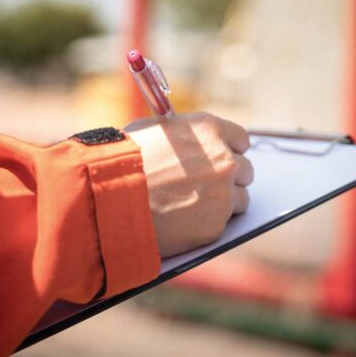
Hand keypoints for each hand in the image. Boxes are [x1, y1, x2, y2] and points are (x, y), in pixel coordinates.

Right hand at [125, 112, 253, 257]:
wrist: (110, 200)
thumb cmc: (122, 162)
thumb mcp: (151, 132)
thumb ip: (180, 135)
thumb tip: (187, 140)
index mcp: (209, 130)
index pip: (240, 139)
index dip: (230, 150)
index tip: (224, 158)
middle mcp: (224, 160)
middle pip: (245, 170)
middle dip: (230, 177)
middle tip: (210, 185)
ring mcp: (224, 194)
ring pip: (241, 199)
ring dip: (224, 202)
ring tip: (196, 206)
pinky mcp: (216, 225)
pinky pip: (223, 224)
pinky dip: (208, 223)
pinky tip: (186, 221)